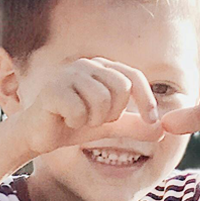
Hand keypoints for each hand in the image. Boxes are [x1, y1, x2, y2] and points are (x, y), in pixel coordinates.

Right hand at [17, 57, 165, 155]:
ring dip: (93, 120)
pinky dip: (75, 122)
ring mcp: (68, 73)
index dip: (147, 100)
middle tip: (95, 120)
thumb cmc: (72, 125)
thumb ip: (133, 126)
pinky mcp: (52, 89)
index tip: (152, 122)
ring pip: (101, 100)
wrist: (37, 135)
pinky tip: (64, 119)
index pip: (134, 77)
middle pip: (121, 88)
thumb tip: (162, 131)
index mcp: (101, 69)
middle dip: (113, 113)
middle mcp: (86, 65)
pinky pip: (79, 110)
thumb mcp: (108, 126)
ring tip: (78, 120)